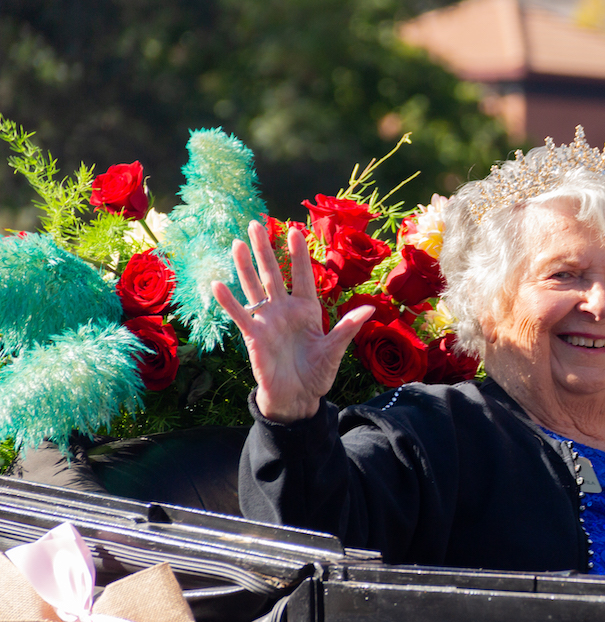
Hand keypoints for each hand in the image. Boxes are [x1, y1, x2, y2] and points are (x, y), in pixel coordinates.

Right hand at [212, 221, 374, 422]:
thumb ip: (348, 327)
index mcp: (307, 310)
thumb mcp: (335, 349)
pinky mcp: (254, 336)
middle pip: (273, 274)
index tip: (295, 229)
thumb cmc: (318, 373)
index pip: (302, 275)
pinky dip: (229, 301)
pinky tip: (217, 284)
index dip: (298, 254)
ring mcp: (267, 321)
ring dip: (245, 266)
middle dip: (265, 249)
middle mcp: (285, 310)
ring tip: (237, 243)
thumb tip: (370, 308)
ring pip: (254, 288)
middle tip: (256, 223)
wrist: (298, 397)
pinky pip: (239, 315)